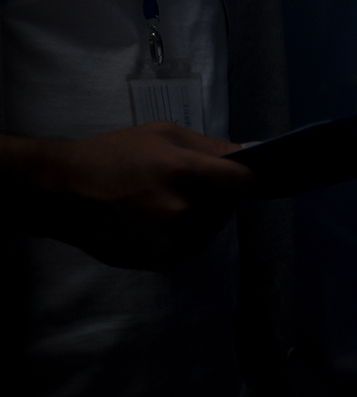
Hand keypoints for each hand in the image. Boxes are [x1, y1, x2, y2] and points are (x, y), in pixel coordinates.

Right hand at [11, 123, 251, 269]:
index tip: (253, 173)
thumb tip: (253, 152)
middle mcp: (181, 210)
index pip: (243, 180)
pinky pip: (194, 245)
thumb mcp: (162, 134)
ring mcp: (171, 240)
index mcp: (182, 171)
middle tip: (191, 182)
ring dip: (203, 214)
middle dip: (219, 193)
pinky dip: (188, 232)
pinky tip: (161, 218)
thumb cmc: (114, 155)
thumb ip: (210, 147)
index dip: (252, 176)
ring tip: (169, 198)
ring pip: (211, 226)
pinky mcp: (162, 261)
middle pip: (227, 204)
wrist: (63, 193)